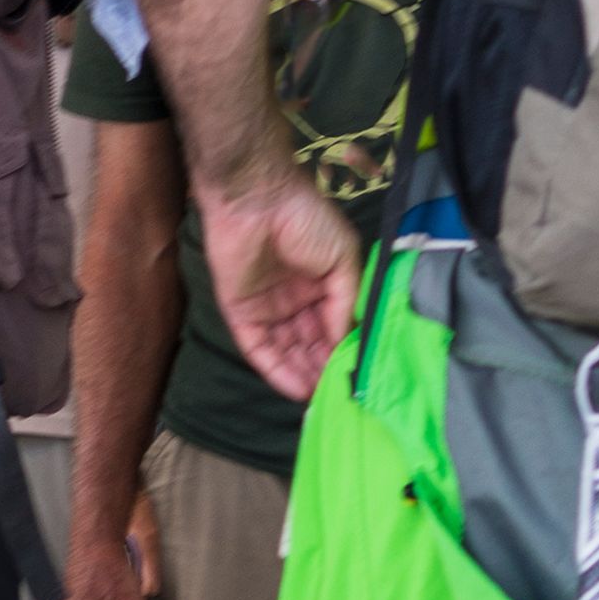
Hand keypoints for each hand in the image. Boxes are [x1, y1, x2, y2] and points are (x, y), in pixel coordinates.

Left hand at [199, 174, 362, 406]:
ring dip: (302, 375)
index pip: (334, 326)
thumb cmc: (306, 220)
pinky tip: (295, 389)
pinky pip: (258, 349)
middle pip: (310, 344)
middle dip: (324, 369)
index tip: (359, 376)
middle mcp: (295, 301)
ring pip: (286, 351)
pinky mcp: (239, 313)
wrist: (257, 200)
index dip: (344, 350)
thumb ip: (347, 303)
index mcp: (323, 285)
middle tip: (340, 396)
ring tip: (321, 400)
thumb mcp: (343, 260)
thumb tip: (346, 341)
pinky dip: (275, 370)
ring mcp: (267, 309)